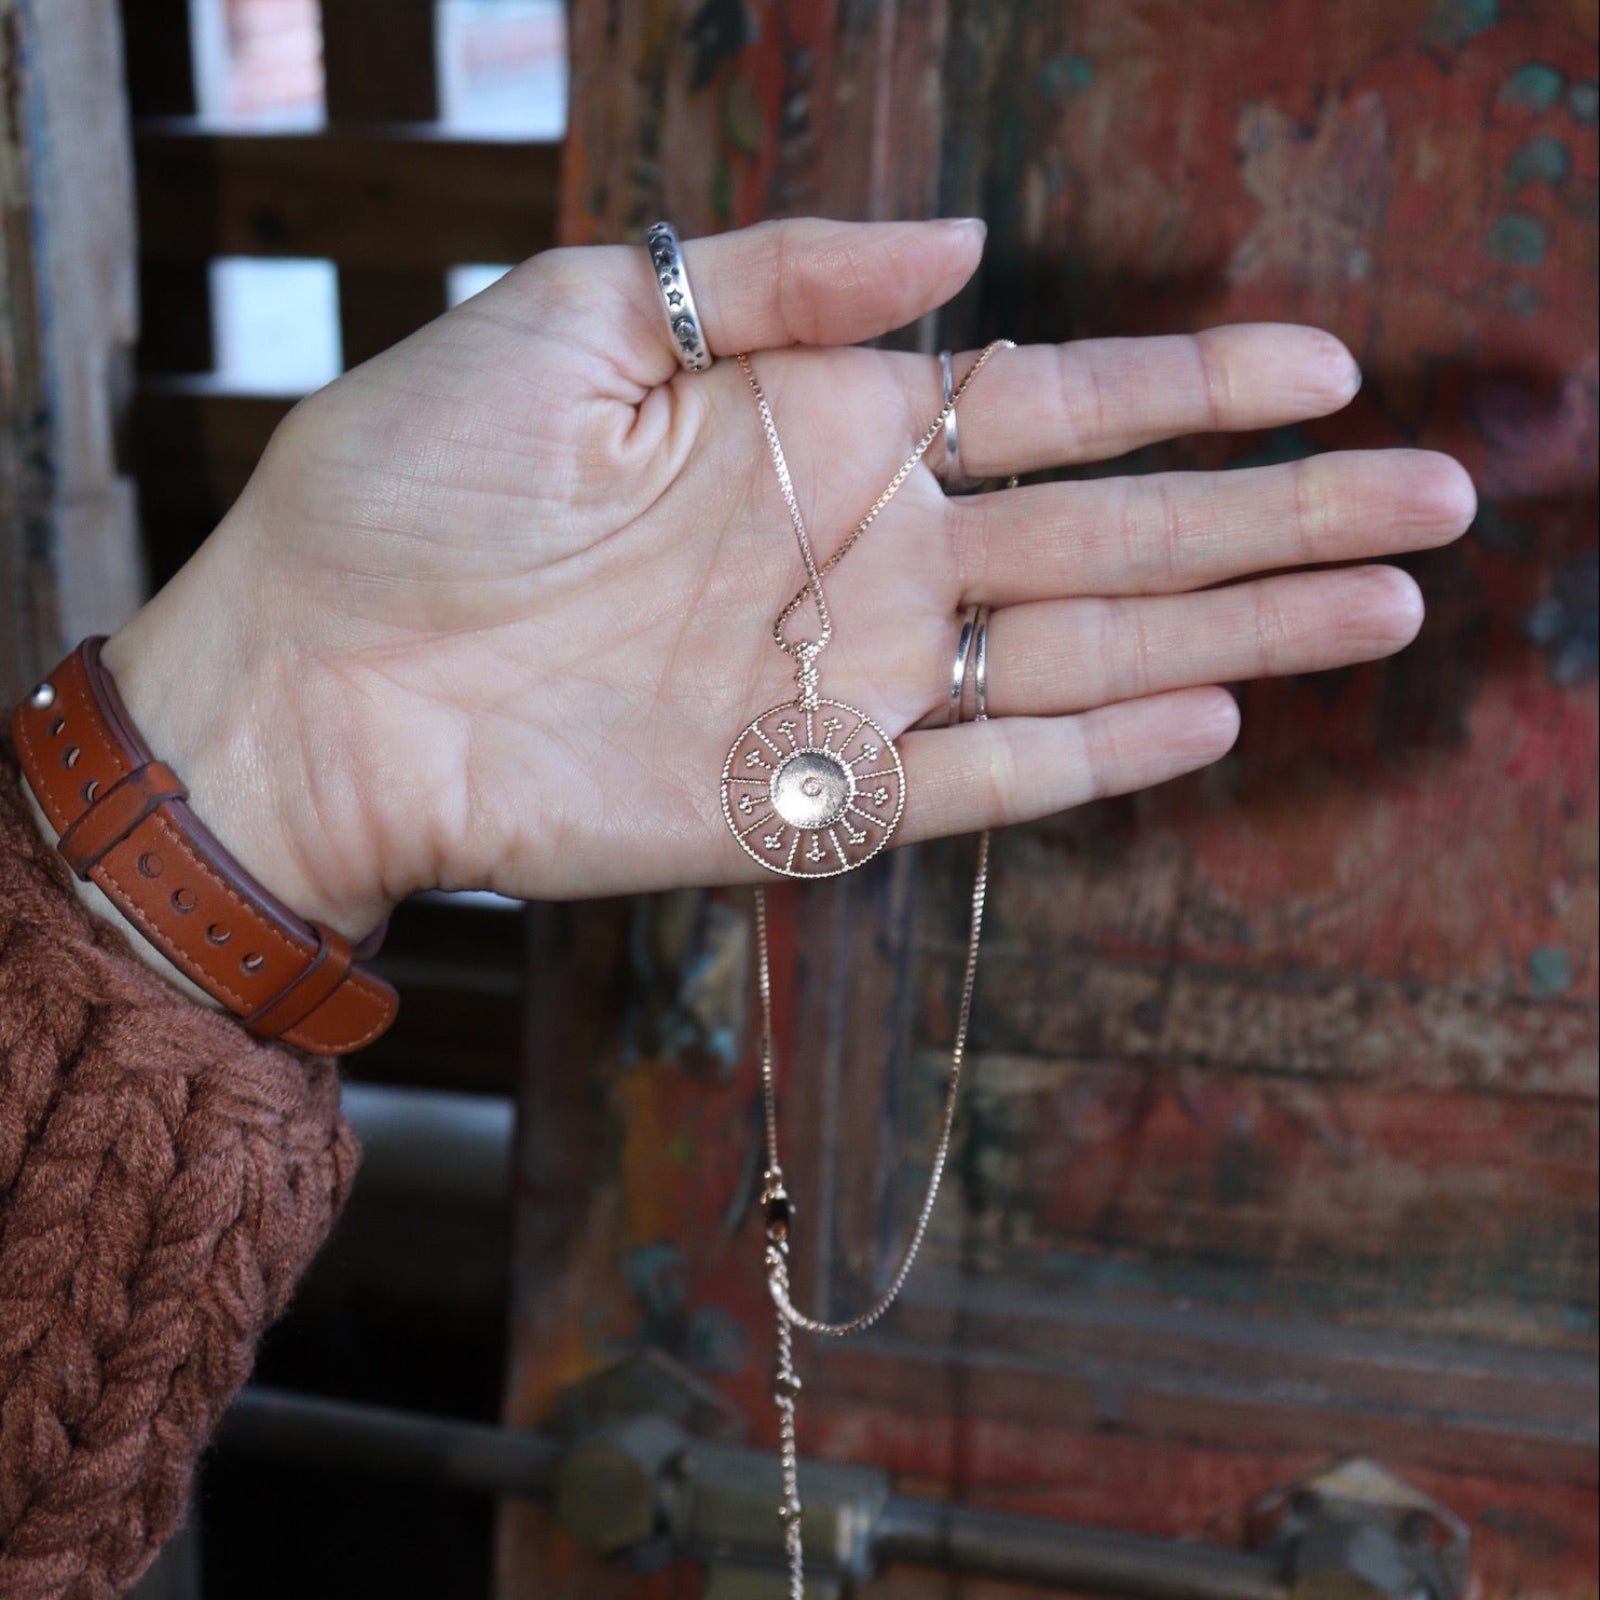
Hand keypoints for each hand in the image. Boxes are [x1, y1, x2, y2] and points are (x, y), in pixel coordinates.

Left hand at [105, 217, 1473, 936]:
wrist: (316, 676)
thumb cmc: (412, 482)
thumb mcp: (583, 312)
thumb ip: (777, 273)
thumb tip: (962, 241)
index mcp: (824, 430)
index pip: (1054, 404)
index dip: (1195, 388)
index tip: (1330, 370)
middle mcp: (865, 559)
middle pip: (1114, 532)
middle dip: (1277, 515)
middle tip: (1433, 504)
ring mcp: (847, 687)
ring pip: (1084, 655)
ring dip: (1235, 630)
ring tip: (1380, 609)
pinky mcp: (805, 803)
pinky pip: (981, 784)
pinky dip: (1091, 759)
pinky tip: (1207, 717)